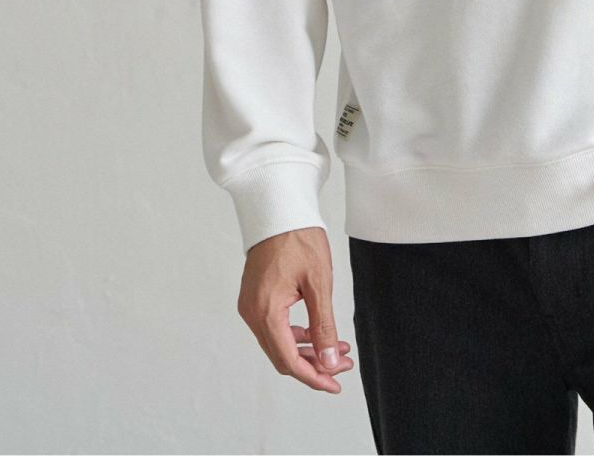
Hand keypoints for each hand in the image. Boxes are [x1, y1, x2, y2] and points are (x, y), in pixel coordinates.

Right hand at [237, 226, 355, 393]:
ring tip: (337, 349)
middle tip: (342, 365)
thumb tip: (328, 361)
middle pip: (282, 356)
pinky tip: (318, 332)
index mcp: (266, 311)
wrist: (278, 209)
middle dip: (314, 365)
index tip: (335, 383)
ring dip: (307, 350)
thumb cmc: (298, 237)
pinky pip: (274, 328)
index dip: (313, 377)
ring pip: (278, 344)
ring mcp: (250, 306)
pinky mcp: (255, 299)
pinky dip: (296, 335)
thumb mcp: (318, 282)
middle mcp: (252, 314)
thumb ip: (323, 325)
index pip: (289, 360)